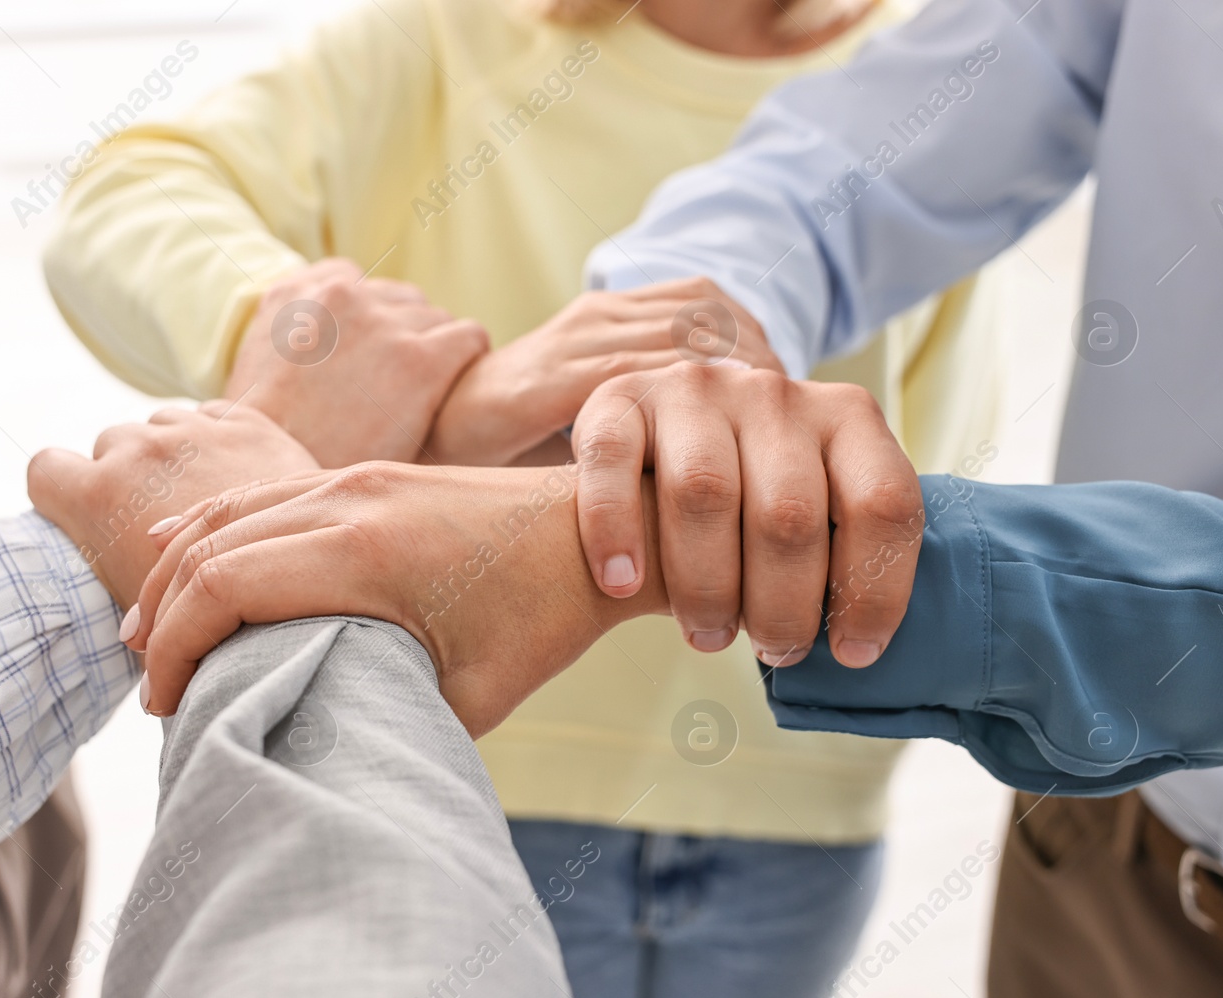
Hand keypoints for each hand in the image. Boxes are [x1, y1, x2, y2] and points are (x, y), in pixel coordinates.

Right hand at [27, 403, 318, 608]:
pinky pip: (210, 415)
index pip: (45, 471)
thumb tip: (120, 624)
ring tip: (198, 498)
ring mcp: (194, 431)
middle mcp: (139, 450)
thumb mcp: (148, 614)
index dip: (59, 495)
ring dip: (170, 452)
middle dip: (124, 476)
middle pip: (107, 445)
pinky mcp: (247, 422)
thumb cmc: (225, 620)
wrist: (315, 574)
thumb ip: (121, 586)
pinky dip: (214, 439)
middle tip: (156, 524)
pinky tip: (233, 475)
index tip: (86, 521)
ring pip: (159, 423)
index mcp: (100, 496)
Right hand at [122, 463, 666, 733]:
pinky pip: (265, 492)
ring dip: (177, 569)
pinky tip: (176, 542)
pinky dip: (212, 524)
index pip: (220, 587)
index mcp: (362, 551)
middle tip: (152, 686)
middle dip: (164, 619)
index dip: (176, 649)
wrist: (604, 531)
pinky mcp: (369, 472)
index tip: (167, 706)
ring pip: (229, 513)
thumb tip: (320, 745)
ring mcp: (356, 476)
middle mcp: (345, 498)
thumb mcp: (472, 695)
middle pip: (209, 550)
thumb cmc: (545, 617)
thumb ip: (387, 715)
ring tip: (148, 631)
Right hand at [227, 258, 489, 466]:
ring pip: (437, 322)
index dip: (367, 323)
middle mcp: (338, 295)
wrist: (275, 484)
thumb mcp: (258, 374)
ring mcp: (382, 325)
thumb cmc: (269, 446)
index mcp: (292, 293)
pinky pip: (470, 338)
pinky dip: (467, 363)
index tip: (369, 361)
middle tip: (396, 392)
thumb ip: (294, 339)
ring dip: (435, 356)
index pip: (351, 280)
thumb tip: (324, 343)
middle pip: (401, 302)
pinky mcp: (420, 360)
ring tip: (422, 402)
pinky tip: (454, 397)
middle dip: (403, 340)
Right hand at [424, 278, 777, 465]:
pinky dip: (675, 407)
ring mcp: (572, 339)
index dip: (758, 346)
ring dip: (727, 388)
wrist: (432, 443)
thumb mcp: (606, 424)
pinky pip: (630, 375)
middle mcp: (598, 313)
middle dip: (758, 368)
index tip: (790, 404)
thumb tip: (746, 470)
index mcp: (614, 314)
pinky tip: (703, 448)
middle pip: (708, 314)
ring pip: (679, 338)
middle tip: (790, 430)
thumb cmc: (521, 446)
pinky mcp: (547, 377)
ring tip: (757, 444)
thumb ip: (660, 426)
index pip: (710, 303)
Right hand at [572, 359, 922, 668]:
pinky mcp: (621, 398)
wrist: (672, 435)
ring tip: (707, 635)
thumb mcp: (820, 509)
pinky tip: (621, 584)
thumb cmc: (755, 501)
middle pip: (789, 512)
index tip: (852, 651)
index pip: (883, 502)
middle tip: (772, 650)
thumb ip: (843, 551)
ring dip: (706, 585)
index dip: (874, 589)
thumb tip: (859, 650)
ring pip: (704, 492)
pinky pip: (613, 461)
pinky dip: (615, 531)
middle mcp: (775, 395)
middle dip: (783, 604)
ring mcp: (696, 390)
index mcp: (846, 420)